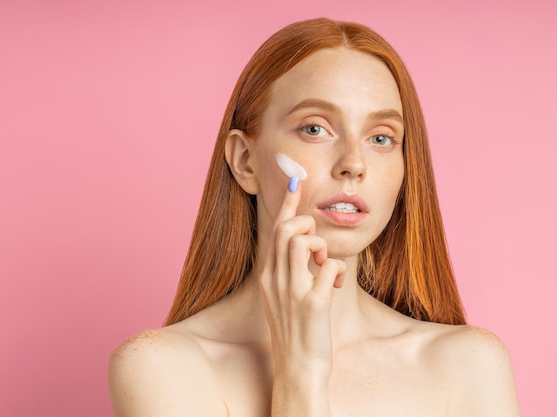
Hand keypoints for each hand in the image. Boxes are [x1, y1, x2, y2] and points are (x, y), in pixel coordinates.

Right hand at [259, 177, 346, 379]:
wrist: (297, 368)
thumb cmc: (295, 331)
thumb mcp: (282, 298)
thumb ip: (288, 272)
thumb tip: (306, 249)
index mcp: (267, 277)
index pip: (275, 231)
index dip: (287, 204)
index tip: (296, 181)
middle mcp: (275, 280)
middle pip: (285, 230)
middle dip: (305, 225)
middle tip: (316, 245)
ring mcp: (292, 291)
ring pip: (303, 242)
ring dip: (320, 246)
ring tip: (322, 265)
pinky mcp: (313, 304)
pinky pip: (328, 267)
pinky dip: (336, 270)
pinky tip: (336, 285)